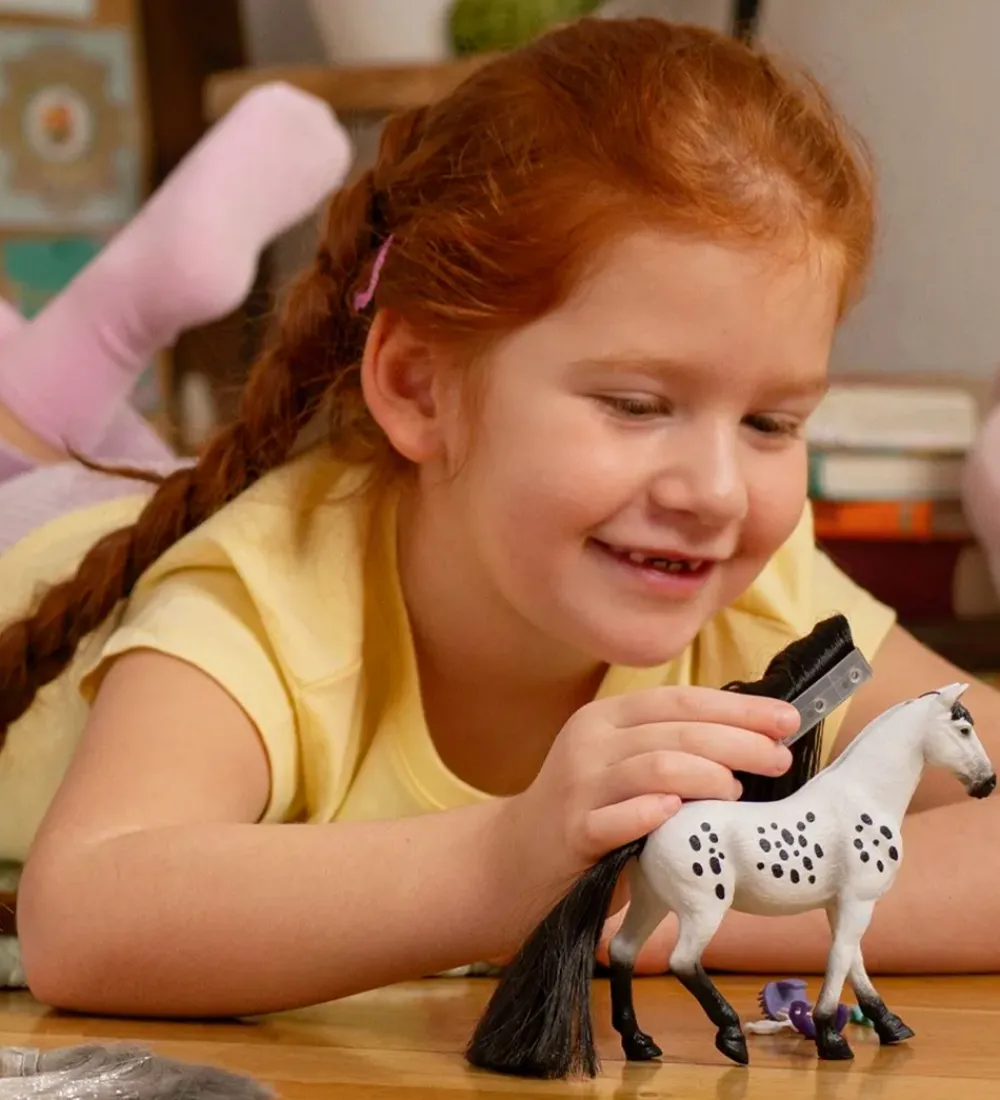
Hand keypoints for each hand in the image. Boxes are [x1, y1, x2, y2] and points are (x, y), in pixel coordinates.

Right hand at [499, 685, 799, 891]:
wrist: (513, 861)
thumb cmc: (588, 815)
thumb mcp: (621, 768)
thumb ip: (669, 750)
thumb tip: (754, 741)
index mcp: (607, 719)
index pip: (680, 700)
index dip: (738, 707)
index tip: (788, 719)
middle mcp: (590, 742)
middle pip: (676, 730)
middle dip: (738, 740)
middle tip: (780, 757)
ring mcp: (578, 786)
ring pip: (654, 766)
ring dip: (707, 774)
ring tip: (741, 790)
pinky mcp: (572, 832)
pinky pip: (618, 818)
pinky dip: (653, 812)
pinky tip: (681, 814)